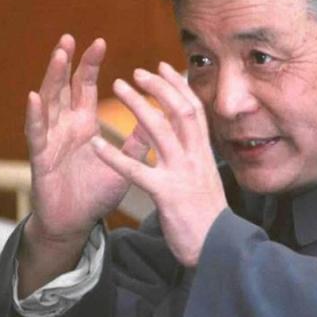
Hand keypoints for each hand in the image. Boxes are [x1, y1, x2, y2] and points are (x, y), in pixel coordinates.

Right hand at [25, 34, 149, 245]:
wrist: (76, 223)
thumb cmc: (96, 192)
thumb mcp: (124, 163)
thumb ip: (139, 140)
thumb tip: (160, 116)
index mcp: (83, 123)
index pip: (85, 86)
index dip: (90, 64)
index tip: (99, 41)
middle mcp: (64, 126)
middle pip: (63, 87)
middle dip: (66, 62)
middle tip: (69, 38)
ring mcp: (50, 140)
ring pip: (48, 103)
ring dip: (51, 79)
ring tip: (58, 56)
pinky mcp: (40, 158)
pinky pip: (36, 134)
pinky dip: (35, 116)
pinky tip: (34, 98)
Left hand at [91, 62, 226, 266]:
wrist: (219, 250)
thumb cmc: (209, 220)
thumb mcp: (206, 182)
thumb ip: (197, 161)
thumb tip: (191, 144)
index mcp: (204, 155)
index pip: (194, 111)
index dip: (179, 85)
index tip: (164, 66)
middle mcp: (196, 159)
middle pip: (180, 111)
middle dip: (159, 87)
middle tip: (137, 71)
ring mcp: (182, 175)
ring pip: (160, 130)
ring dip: (138, 105)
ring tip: (118, 87)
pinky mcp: (167, 195)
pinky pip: (137, 171)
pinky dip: (115, 156)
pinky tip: (97, 145)